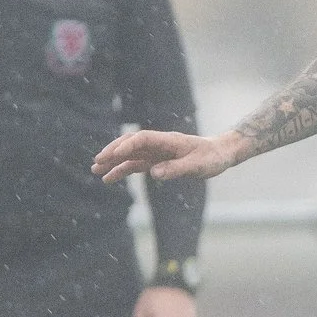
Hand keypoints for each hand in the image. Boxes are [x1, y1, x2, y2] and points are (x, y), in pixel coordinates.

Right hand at [93, 129, 245, 183]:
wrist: (220, 153)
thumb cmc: (211, 158)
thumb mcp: (197, 165)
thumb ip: (176, 169)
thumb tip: (154, 174)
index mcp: (168, 140)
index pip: (142, 139)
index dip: (127, 146)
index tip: (114, 156)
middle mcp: (159, 144)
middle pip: (130, 144)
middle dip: (113, 152)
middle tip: (97, 162)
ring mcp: (157, 152)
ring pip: (130, 155)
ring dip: (113, 162)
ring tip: (96, 171)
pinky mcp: (158, 161)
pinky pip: (136, 164)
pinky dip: (123, 170)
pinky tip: (110, 177)